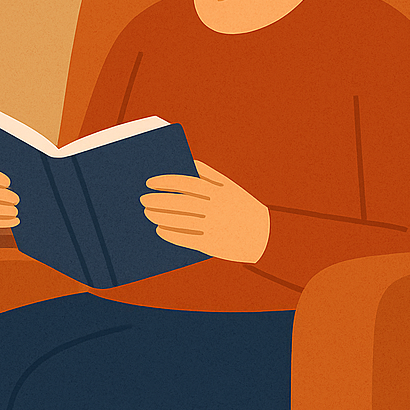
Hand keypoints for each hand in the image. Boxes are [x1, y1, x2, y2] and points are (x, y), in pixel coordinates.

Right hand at [0, 162, 19, 227]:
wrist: (25, 187)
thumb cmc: (21, 173)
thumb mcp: (20, 166)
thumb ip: (18, 165)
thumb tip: (21, 168)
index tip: (8, 182)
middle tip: (16, 199)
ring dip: (0, 210)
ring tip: (16, 210)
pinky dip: (3, 222)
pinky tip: (17, 220)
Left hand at [140, 161, 269, 262]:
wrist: (266, 236)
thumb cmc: (243, 207)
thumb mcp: (231, 187)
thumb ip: (210, 174)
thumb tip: (189, 164)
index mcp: (220, 191)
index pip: (186, 184)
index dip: (166, 182)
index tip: (150, 182)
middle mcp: (216, 209)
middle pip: (180, 203)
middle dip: (158, 201)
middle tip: (143, 199)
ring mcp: (215, 227)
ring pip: (181, 221)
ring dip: (160, 217)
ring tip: (148, 213)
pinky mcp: (214, 245)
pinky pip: (187, 239)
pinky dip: (171, 235)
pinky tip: (159, 230)